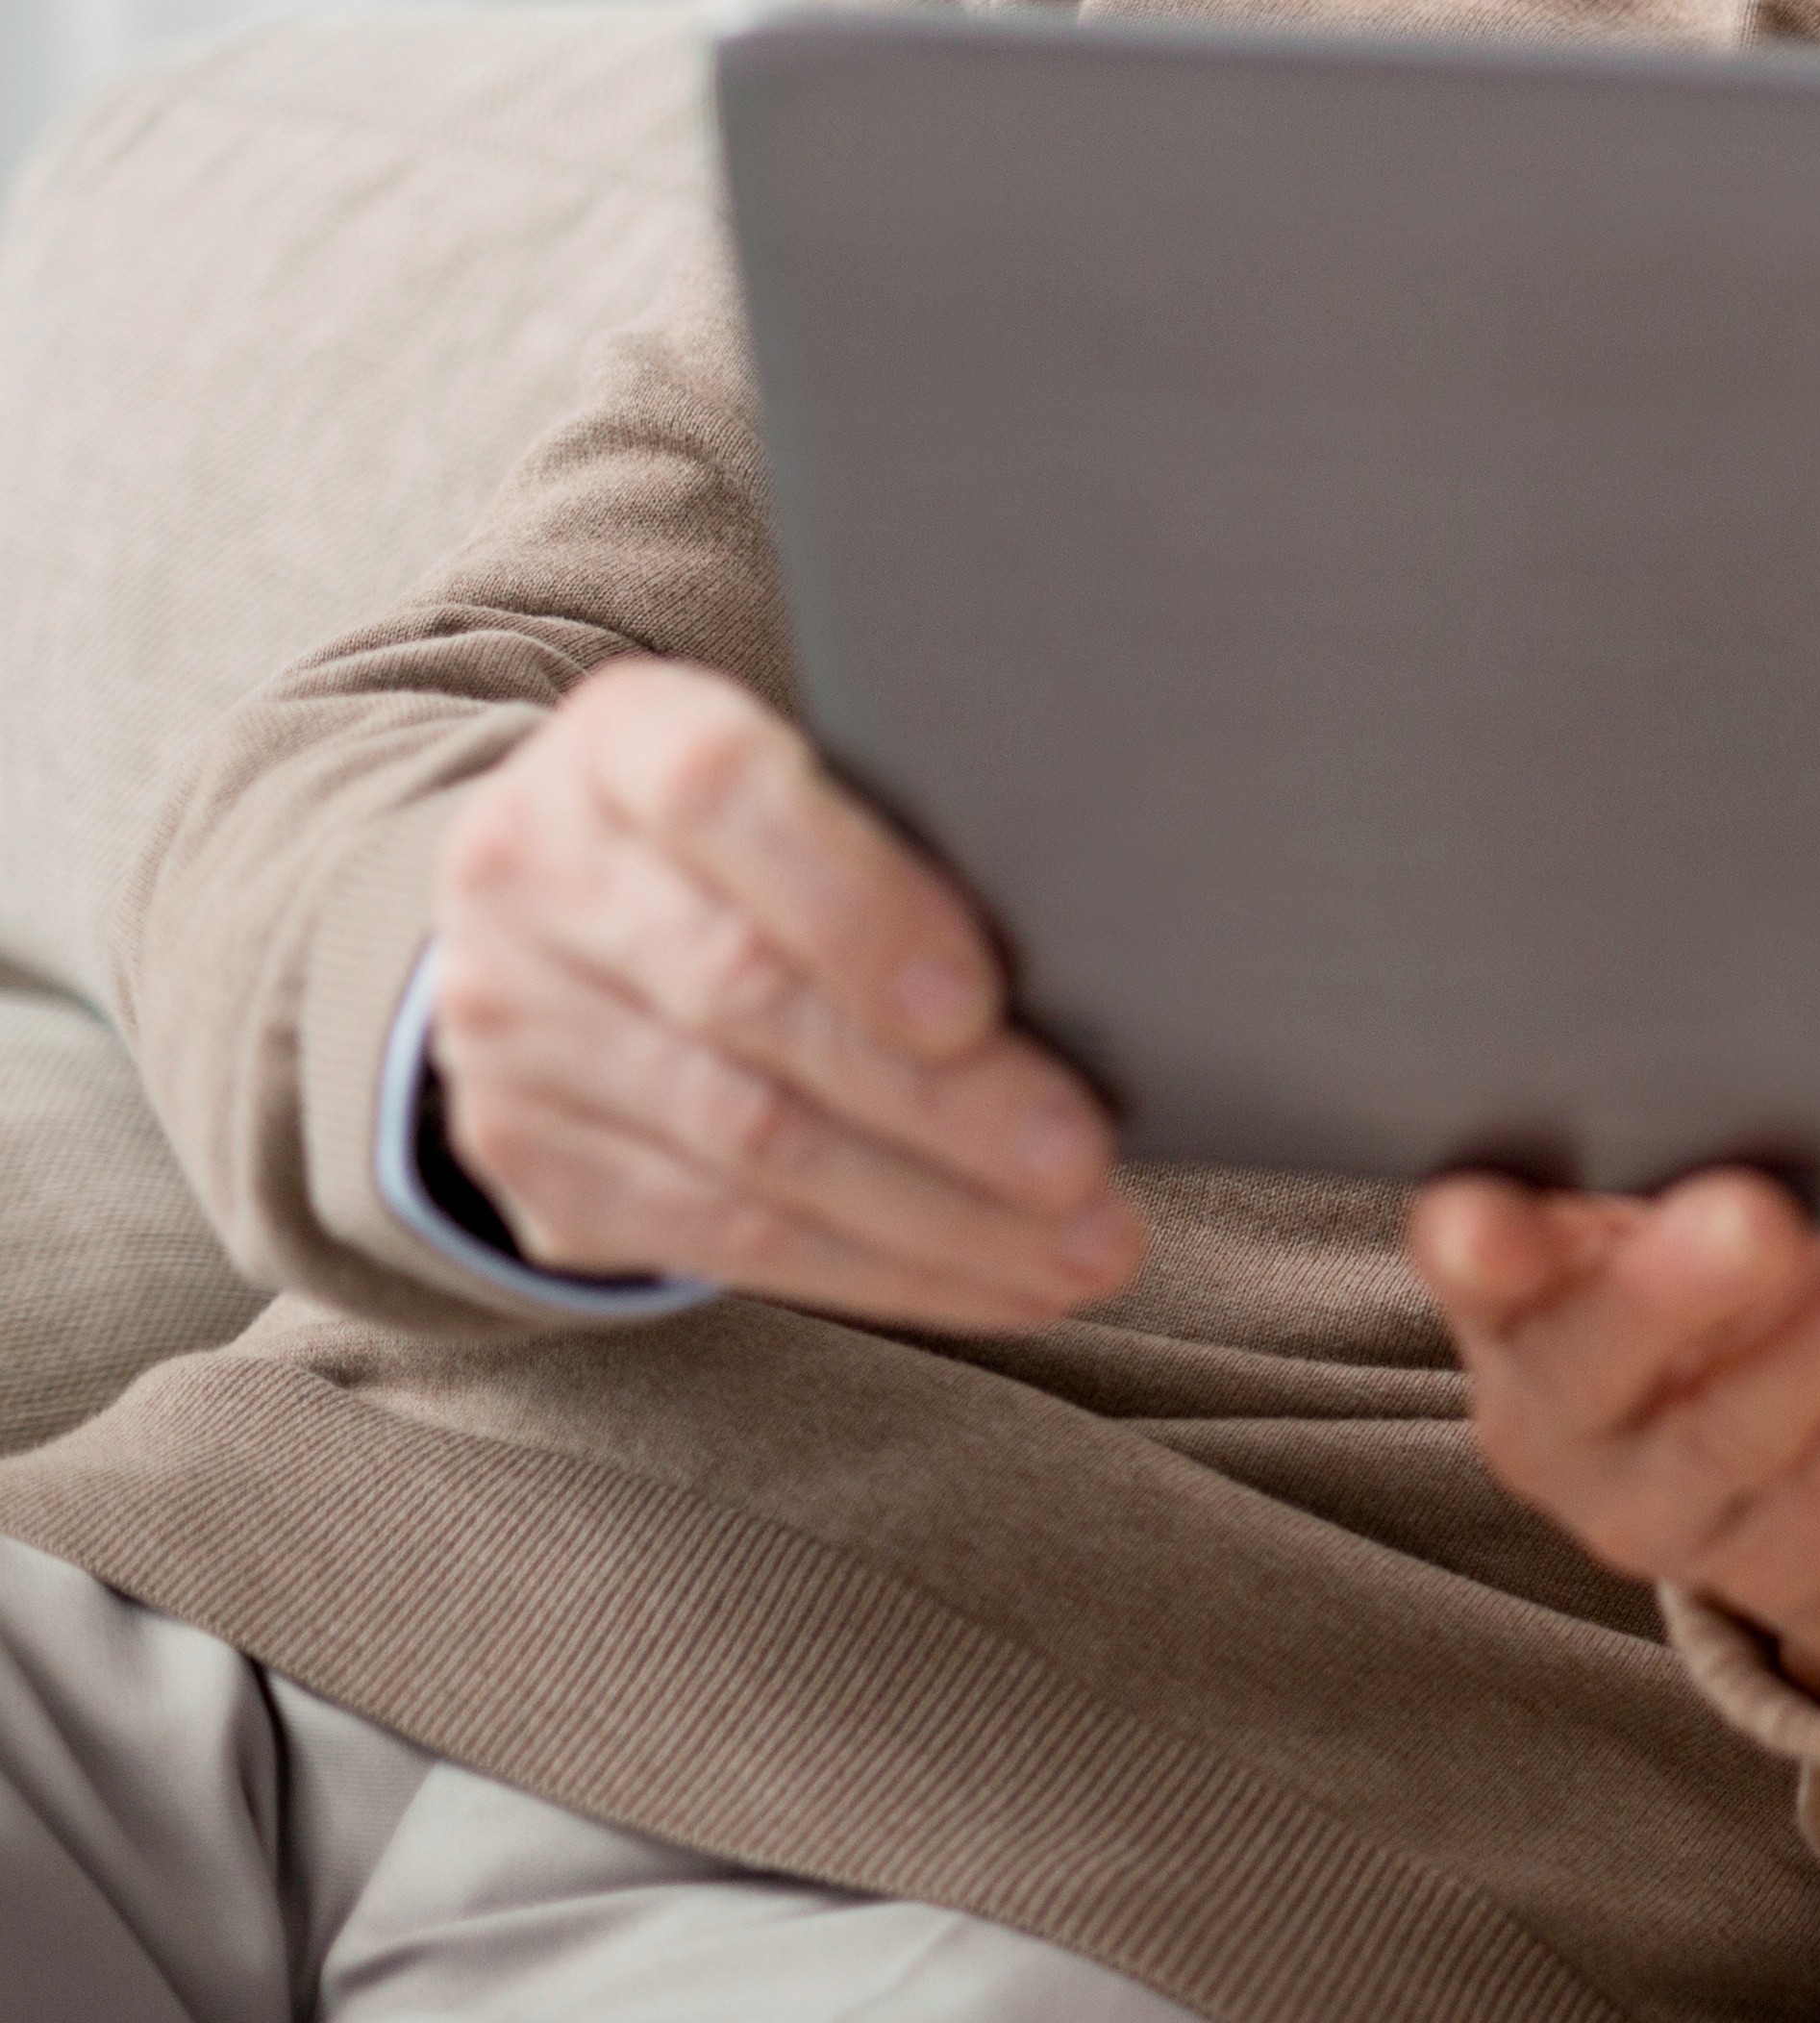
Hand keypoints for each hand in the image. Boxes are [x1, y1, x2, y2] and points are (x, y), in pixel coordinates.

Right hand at [427, 658, 1141, 1326]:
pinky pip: (721, 1235)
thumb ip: (915, 828)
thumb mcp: (819, 775)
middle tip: (1081, 1162)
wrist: (561, 900)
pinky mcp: (529, 1155)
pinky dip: (881, 1268)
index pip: (726, 800)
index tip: (978, 1002)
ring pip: (744, 1142)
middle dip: (938, 1099)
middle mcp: (536, 875)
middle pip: (748, 999)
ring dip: (935, 1215)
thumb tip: (1104, 943)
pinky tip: (999, 1282)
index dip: (856, 906)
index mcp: (623, 741)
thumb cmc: (770, 829)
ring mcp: (511, 1026)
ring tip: (1082, 1247)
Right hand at [1412, 1172, 1819, 1702]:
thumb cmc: (1704, 1289)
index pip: (1474, 1275)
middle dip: (1674, 1290)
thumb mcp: (1652, 1225)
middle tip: (1754, 1215)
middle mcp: (1555, 1421)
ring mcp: (1649, 1510)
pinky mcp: (1764, 1561)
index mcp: (1512, 1310)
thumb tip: (1741, 1075)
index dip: (1471, 1249)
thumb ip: (1665, 1163)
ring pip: (1728, 1435)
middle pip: (1593, 1365)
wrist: (1785, 1465)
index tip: (1485, 1220)